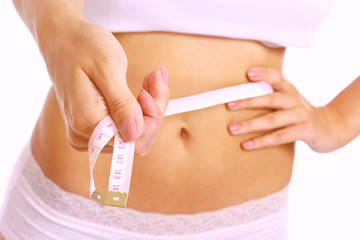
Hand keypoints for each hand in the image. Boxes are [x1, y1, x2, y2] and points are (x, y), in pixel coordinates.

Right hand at [41, 18, 168, 155]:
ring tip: (150, 78)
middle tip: (156, 76)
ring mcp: (88, 134)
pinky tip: (143, 87)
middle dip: (153, 110)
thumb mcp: (108, 68)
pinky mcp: (94, 128)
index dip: (151, 118)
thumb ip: (121, 104)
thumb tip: (132, 135)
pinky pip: (127, 127)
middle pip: (136, 139)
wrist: (63, 39)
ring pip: (135, 133)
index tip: (153, 85)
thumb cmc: (84, 46)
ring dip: (148, 107)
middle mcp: (85, 135)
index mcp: (87, 123)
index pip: (134, 142)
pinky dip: (141, 108)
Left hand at [226, 67, 341, 152]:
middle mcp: (295, 100)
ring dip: (250, 124)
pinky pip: (280, 136)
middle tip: (228, 105)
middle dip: (248, 102)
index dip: (264, 73)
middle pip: (270, 98)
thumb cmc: (298, 113)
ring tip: (232, 129)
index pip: (277, 77)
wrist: (330, 127)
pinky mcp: (305, 131)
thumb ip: (270, 96)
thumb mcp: (288, 100)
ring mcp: (301, 115)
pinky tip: (246, 144)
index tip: (248, 73)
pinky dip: (261, 141)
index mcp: (289, 89)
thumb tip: (236, 99)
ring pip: (272, 119)